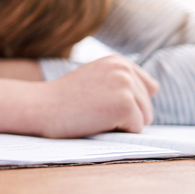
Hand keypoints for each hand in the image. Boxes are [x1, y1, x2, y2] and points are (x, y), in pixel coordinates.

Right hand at [0, 55, 158, 137]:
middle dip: (126, 115)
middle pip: (147, 105)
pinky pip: (136, 129)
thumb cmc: (63, 100)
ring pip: (144, 118)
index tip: (101, 103)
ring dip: (122, 124)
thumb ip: (119, 80)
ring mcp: (126, 85)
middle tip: (93, 111)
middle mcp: (124, 69)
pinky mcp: (125, 104)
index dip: (128, 102)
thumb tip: (155, 88)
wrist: (40, 107)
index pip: (148, 88)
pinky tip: (95, 122)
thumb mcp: (94, 79)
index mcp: (118, 61)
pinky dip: (118, 132)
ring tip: (94, 116)